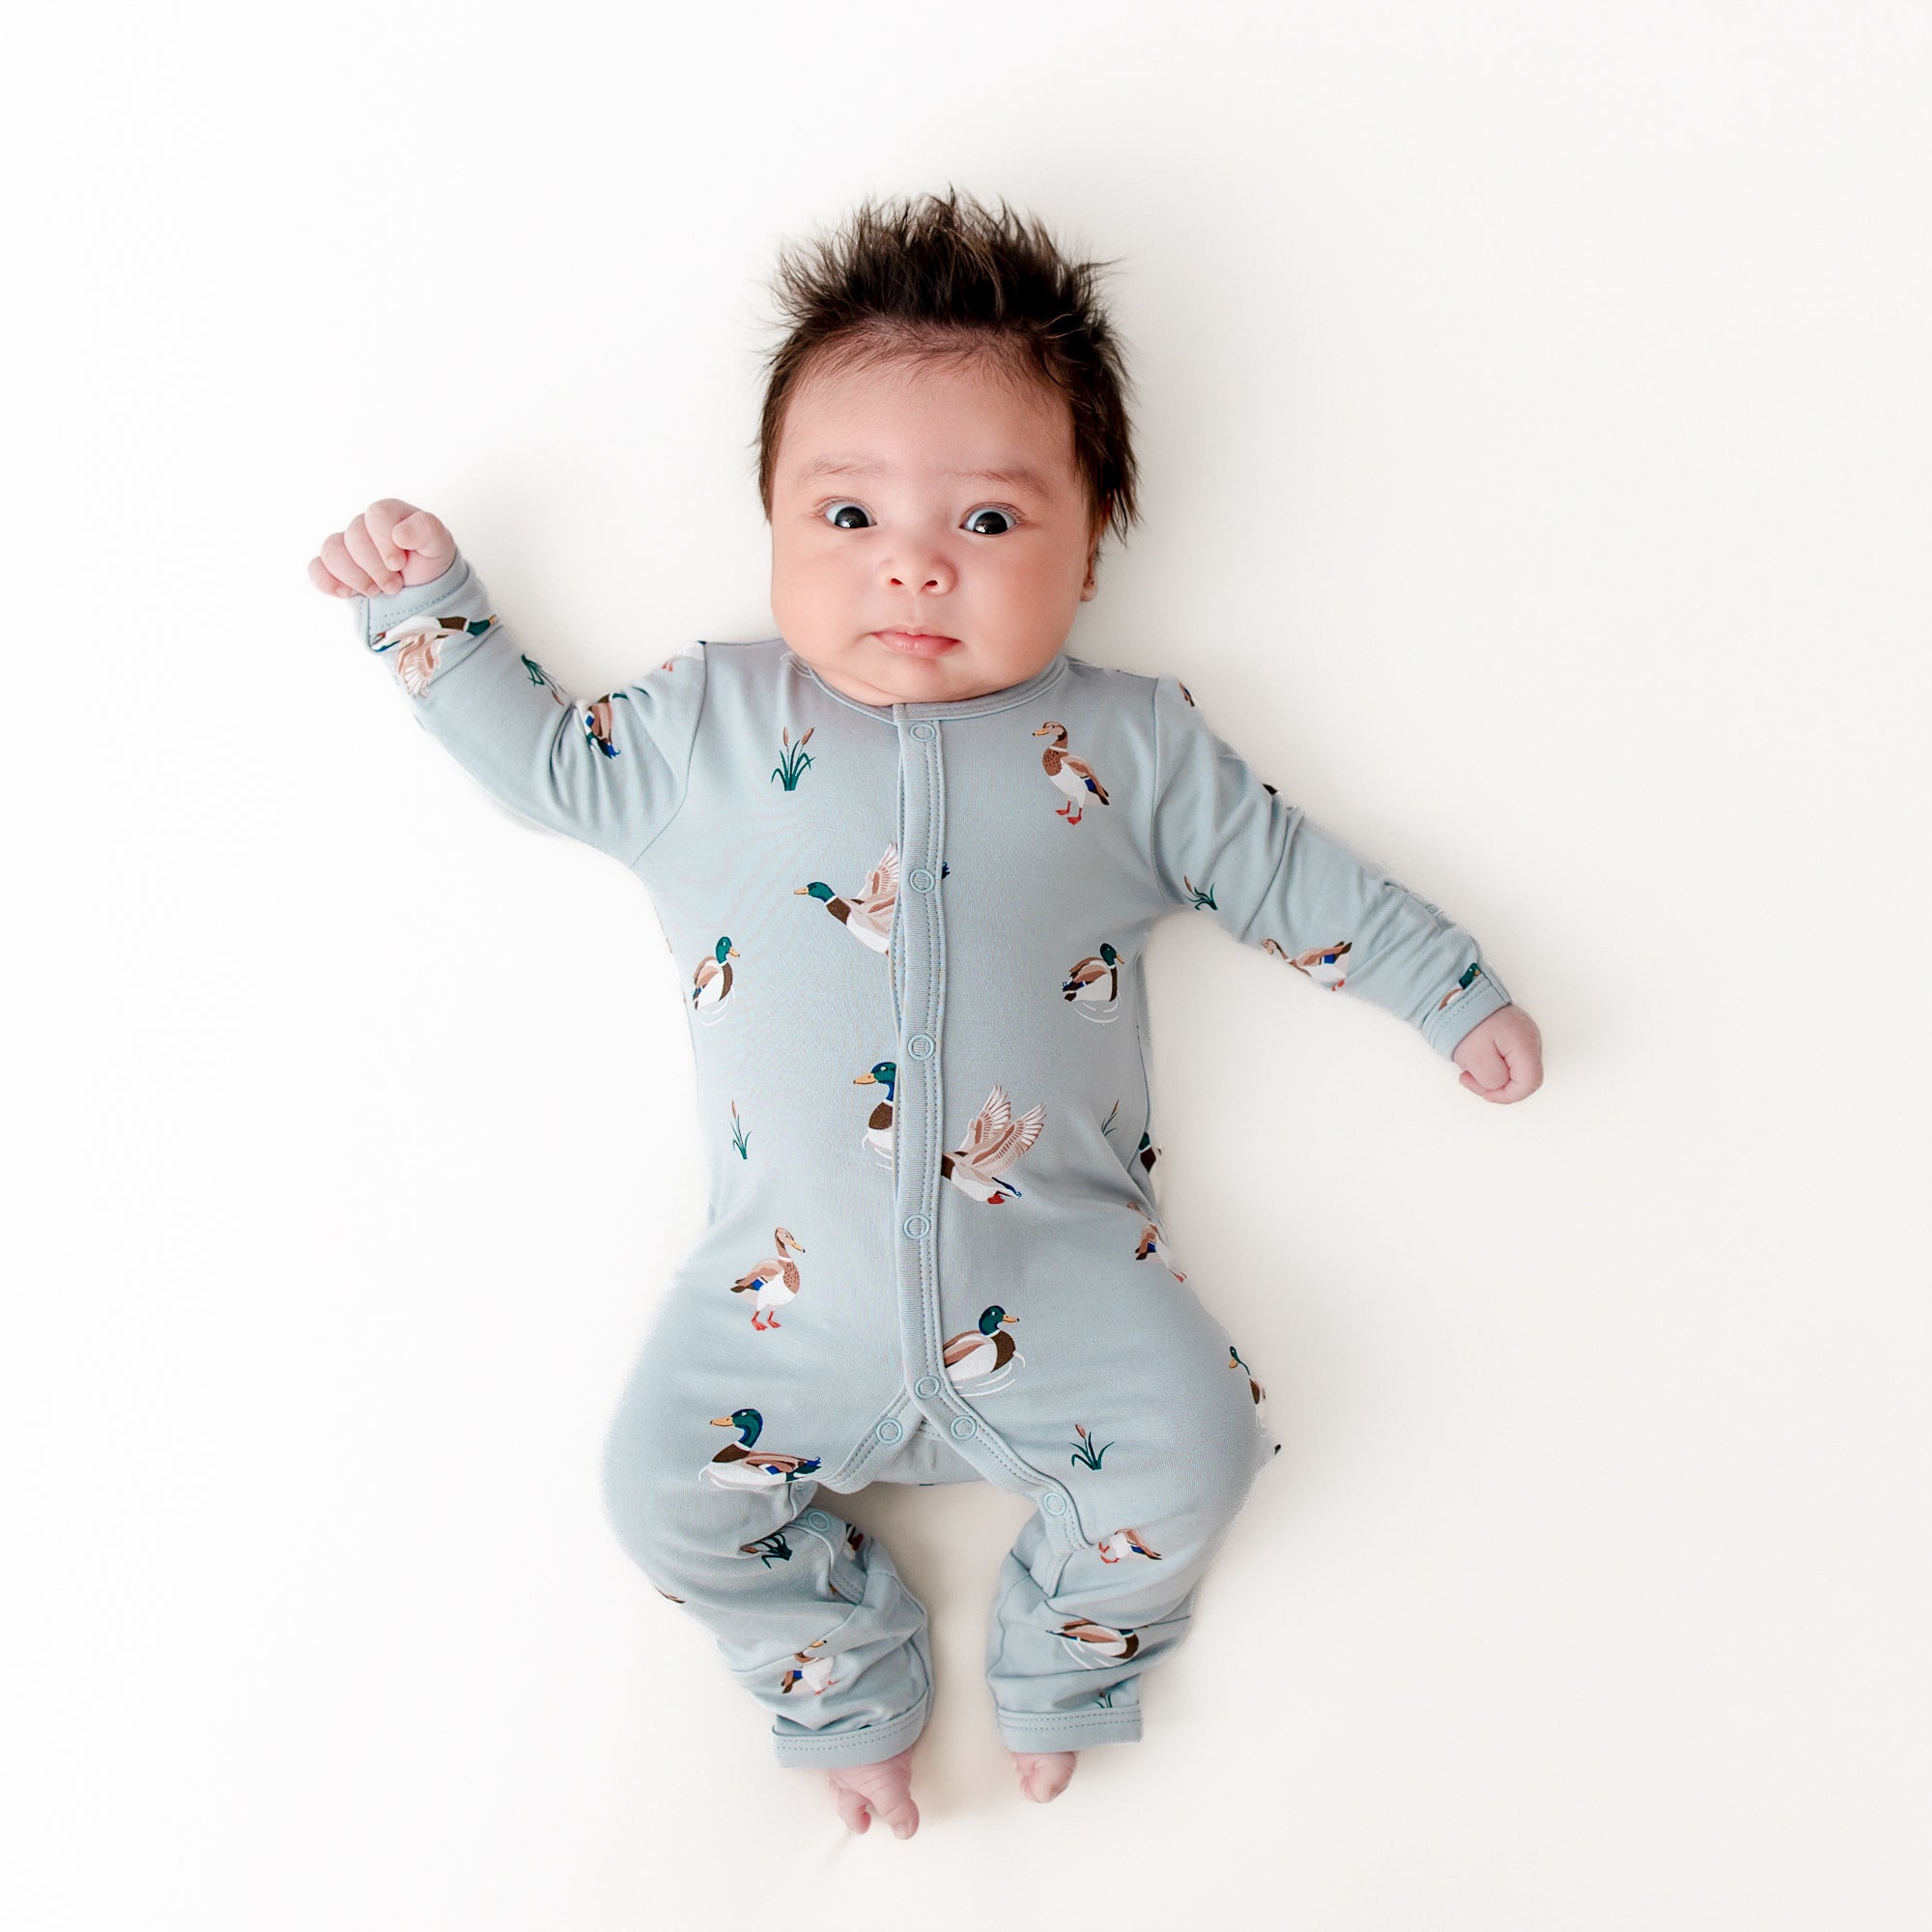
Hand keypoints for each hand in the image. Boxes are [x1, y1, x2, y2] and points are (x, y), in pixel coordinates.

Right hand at [308, 499, 456, 598]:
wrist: (421, 589)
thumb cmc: (428, 561)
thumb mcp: (439, 544)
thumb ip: (426, 530)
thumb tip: (400, 534)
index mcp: (387, 513)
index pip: (376, 515)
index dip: (385, 542)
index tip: (399, 564)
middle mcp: (363, 525)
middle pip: (354, 537)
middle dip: (376, 568)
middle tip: (395, 585)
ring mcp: (346, 546)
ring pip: (332, 551)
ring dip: (355, 577)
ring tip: (376, 591)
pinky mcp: (334, 567)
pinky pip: (316, 568)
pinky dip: (327, 582)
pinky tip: (347, 593)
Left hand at [1451, 1004, 1542, 1103]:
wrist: (1458, 995)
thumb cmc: (1466, 1021)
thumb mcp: (1475, 1056)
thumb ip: (1492, 1078)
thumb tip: (1499, 1086)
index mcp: (1525, 1044)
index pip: (1530, 1082)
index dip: (1509, 1095)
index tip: (1487, 1094)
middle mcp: (1531, 1039)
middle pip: (1523, 1078)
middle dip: (1496, 1086)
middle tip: (1470, 1078)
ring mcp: (1524, 1036)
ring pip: (1514, 1070)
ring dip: (1491, 1075)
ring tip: (1469, 1068)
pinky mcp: (1514, 1035)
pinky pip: (1508, 1059)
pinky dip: (1492, 1065)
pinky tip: (1476, 1060)